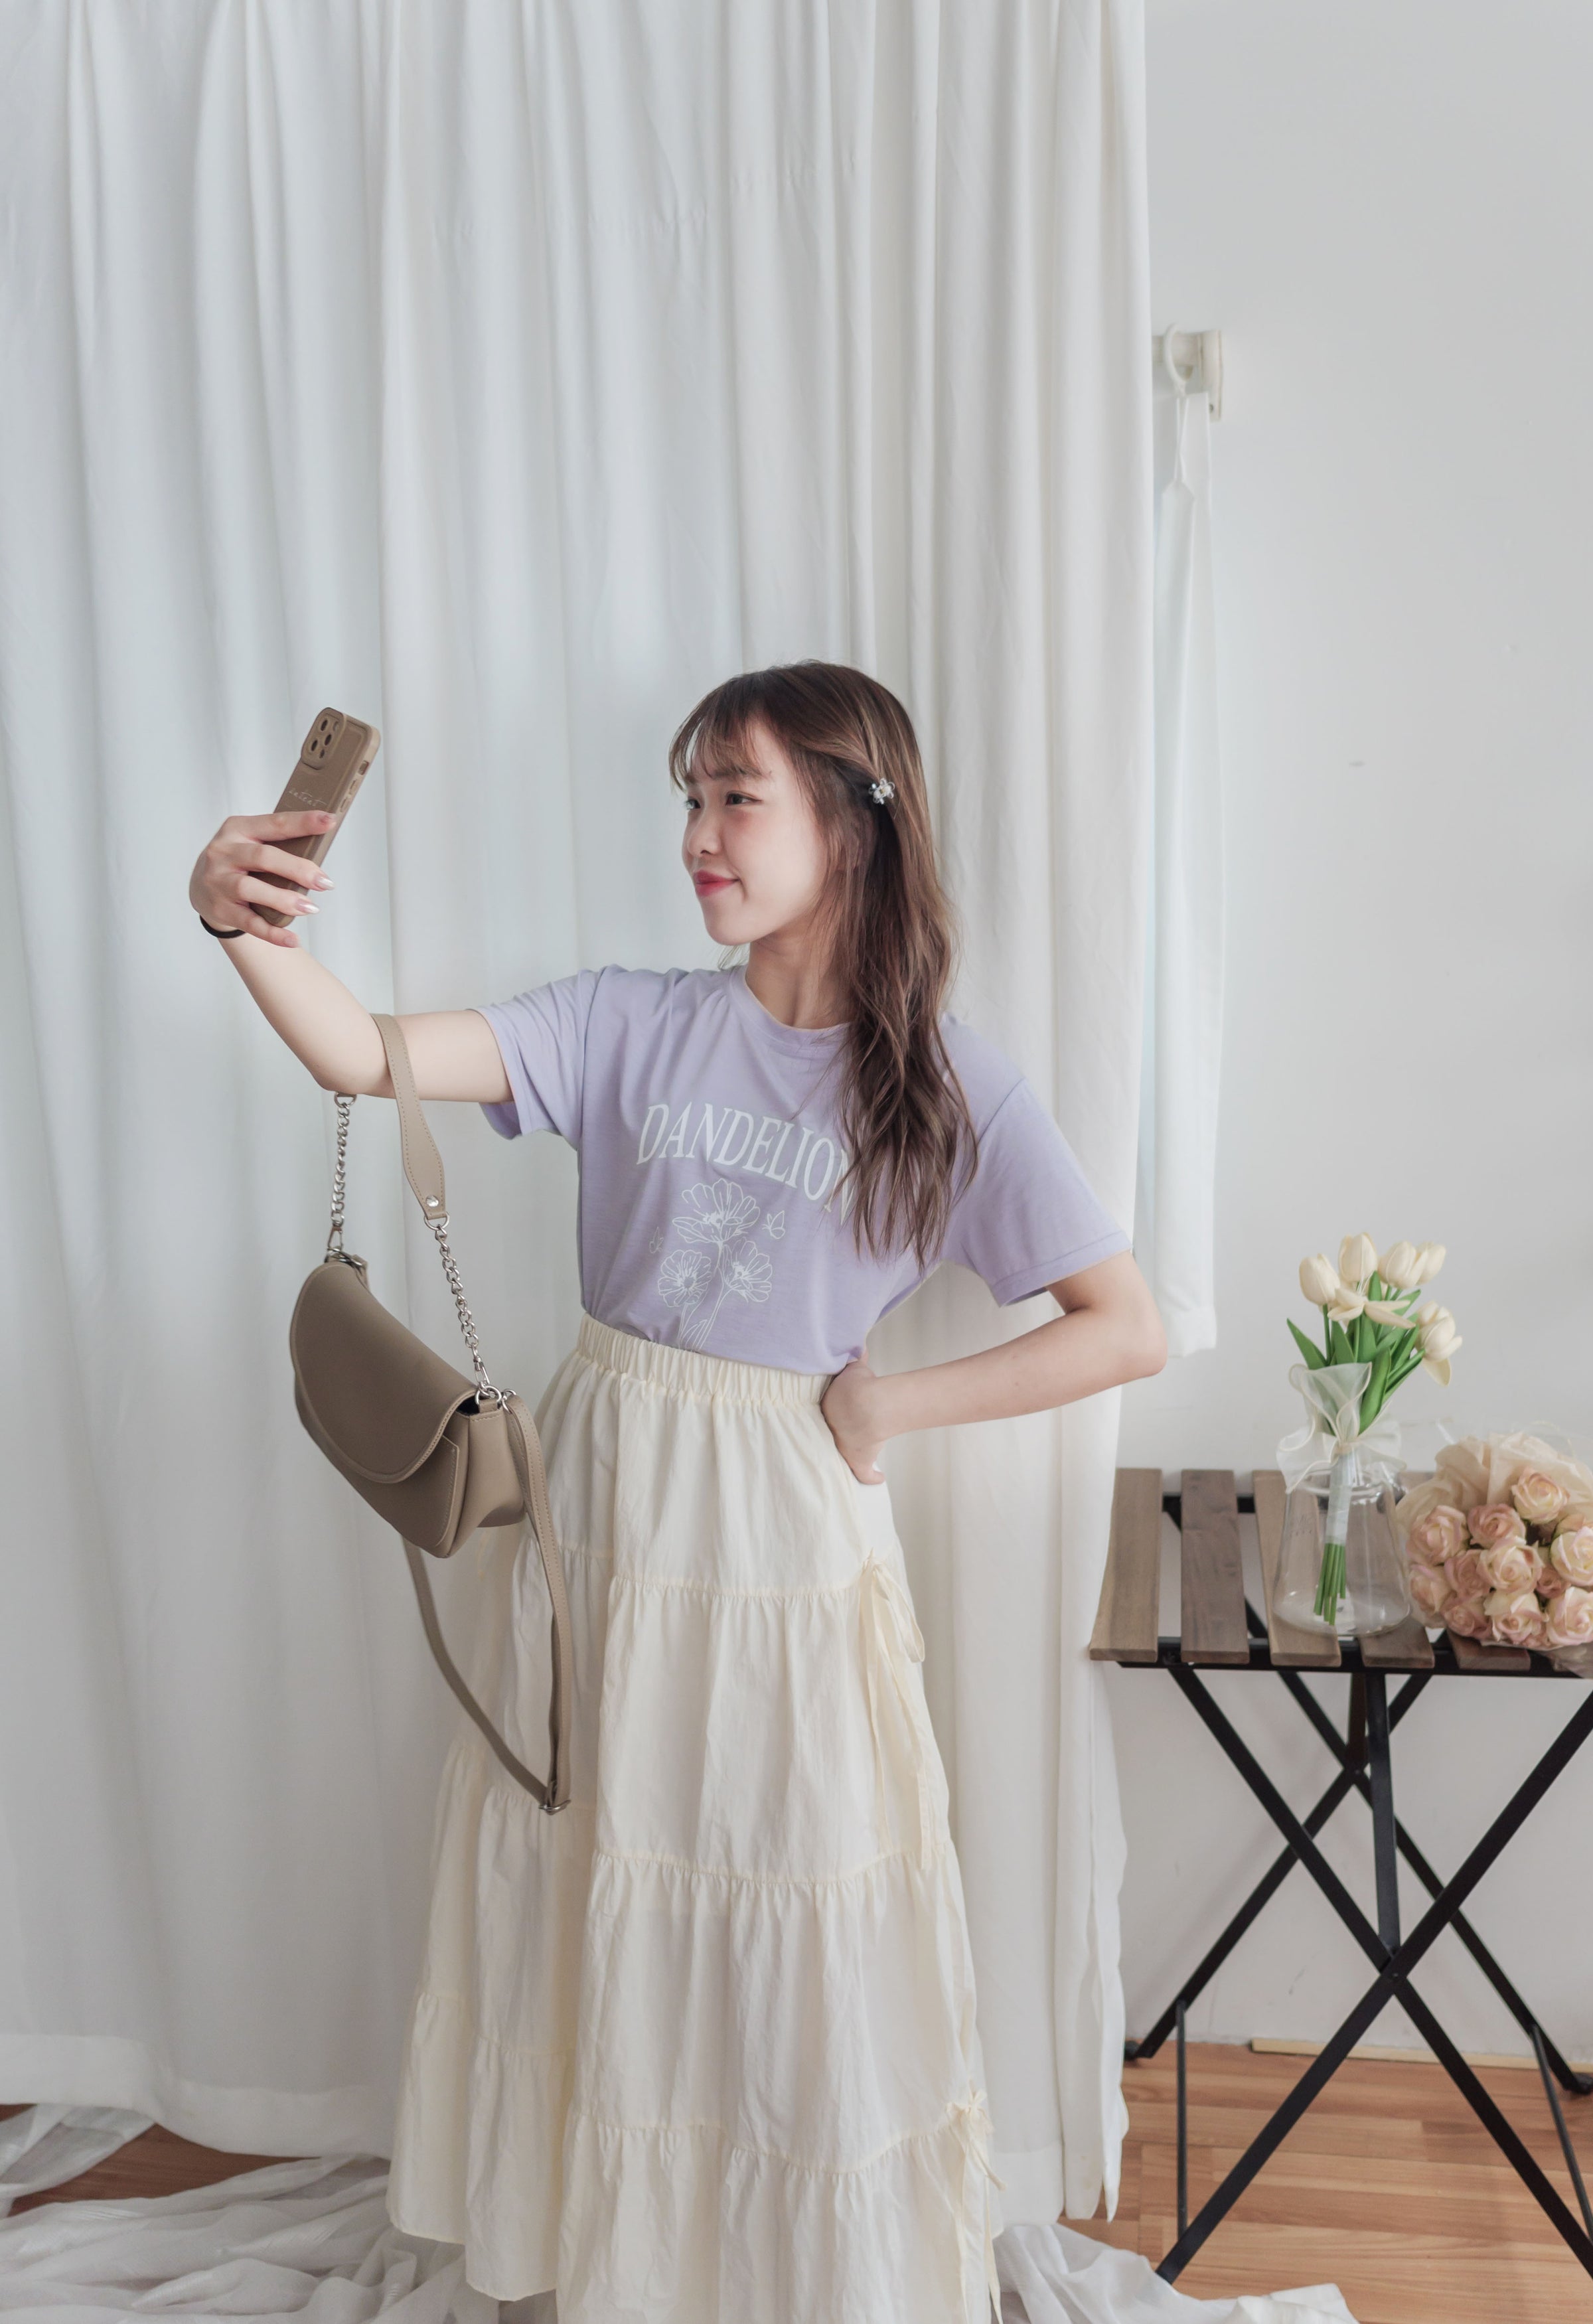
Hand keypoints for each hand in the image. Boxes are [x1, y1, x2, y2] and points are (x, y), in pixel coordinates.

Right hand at [189, 809, 339, 945]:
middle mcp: (223, 852)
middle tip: (325, 882)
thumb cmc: (239, 862)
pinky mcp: (220, 908)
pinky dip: (272, 933)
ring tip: (310, 908)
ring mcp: (219, 881)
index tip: (329, 821)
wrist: (201, 888)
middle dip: (297, 869)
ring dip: (284, 899)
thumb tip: (320, 857)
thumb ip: (279, 845)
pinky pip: (249, 922)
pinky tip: (292, 939)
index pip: (275, 823)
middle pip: (263, 857)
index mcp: (238, 828)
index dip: (303, 822)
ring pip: (251, 888)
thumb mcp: (251, 843)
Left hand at [820, 1355, 888, 1483]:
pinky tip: (879, 1477)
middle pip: (834, 1432)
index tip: (842, 1410)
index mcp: (828, 1410)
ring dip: (851, 1449)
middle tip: (847, 1427)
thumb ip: (856, 1359)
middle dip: (839, 1429)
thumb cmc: (857, 1389)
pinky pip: (866, 1472)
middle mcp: (833, 1431)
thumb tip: (862, 1350)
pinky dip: (873, 1476)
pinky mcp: (860, 1460)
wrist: (866, 1407)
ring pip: (845, 1451)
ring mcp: (845, 1447)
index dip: (835, 1411)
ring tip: (856, 1447)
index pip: (828, 1412)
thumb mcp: (855, 1368)